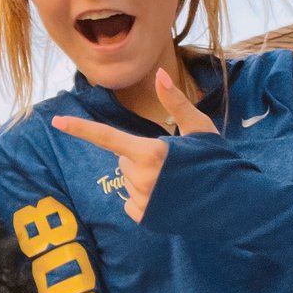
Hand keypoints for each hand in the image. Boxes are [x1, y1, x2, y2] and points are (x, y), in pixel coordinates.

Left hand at [51, 68, 218, 222]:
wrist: (236, 204)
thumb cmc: (218, 161)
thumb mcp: (199, 129)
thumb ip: (175, 102)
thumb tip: (159, 73)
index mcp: (152, 153)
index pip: (107, 138)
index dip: (80, 129)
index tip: (56, 122)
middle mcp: (142, 178)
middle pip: (123, 160)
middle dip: (140, 157)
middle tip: (173, 163)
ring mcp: (143, 201)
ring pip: (128, 181)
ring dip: (144, 178)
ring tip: (175, 182)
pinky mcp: (145, 219)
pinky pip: (132, 202)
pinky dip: (146, 199)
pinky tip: (169, 199)